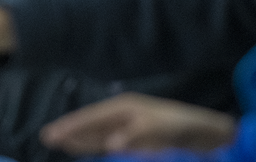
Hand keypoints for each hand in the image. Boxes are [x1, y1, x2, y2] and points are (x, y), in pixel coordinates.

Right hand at [40, 93, 236, 154]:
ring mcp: (128, 126)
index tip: (53, 133)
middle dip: (69, 130)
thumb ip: (136, 135)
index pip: (92, 117)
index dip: (72, 125)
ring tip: (58, 143)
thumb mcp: (162, 128)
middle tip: (46, 138)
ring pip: (97, 133)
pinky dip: (94, 145)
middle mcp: (122, 114)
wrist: (208, 133)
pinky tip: (86, 149)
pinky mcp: (135, 138)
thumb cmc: (185, 126)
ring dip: (78, 138)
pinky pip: (108, 141)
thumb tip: (110, 145)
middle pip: (90, 123)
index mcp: (125, 107)